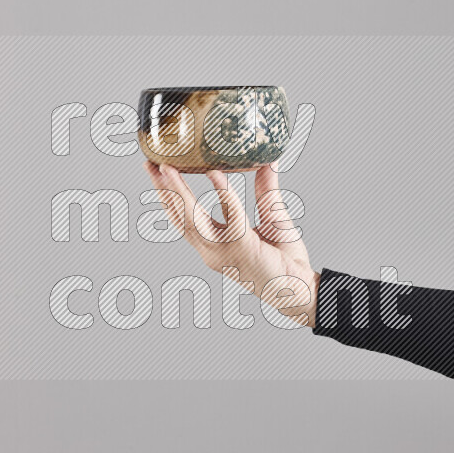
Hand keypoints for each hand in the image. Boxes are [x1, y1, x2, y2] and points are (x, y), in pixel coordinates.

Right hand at [143, 161, 318, 326]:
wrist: (303, 290)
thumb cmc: (286, 261)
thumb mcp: (273, 217)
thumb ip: (266, 191)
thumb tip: (268, 162)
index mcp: (215, 244)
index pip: (183, 218)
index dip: (169, 195)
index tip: (159, 171)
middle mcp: (213, 250)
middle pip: (178, 218)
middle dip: (162, 190)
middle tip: (150, 164)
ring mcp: (224, 251)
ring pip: (192, 218)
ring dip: (177, 192)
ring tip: (167, 168)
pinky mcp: (242, 248)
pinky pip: (229, 216)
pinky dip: (221, 193)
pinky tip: (214, 174)